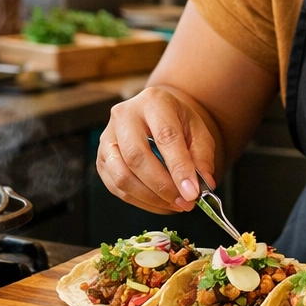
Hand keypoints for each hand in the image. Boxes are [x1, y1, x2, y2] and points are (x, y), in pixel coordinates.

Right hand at [96, 86, 218, 214]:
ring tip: (174, 204)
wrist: (155, 114)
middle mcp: (124, 116)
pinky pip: (116, 187)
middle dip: (163, 187)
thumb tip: (204, 185)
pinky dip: (140, 201)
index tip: (192, 192)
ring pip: (122, 176)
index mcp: (153, 101)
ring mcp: (107, 137)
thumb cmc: (176, 122)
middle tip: (184, 202)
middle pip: (137, 157)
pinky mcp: (101, 159)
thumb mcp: (197, 131)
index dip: (179, 168)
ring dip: (150, 198)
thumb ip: (202, 157)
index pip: (165, 137)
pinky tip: (160, 203)